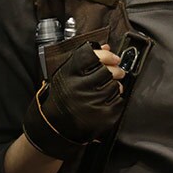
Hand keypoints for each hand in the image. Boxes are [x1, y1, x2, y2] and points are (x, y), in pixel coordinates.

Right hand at [22, 42, 124, 160]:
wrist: (55, 125)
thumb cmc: (62, 96)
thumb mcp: (67, 74)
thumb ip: (86, 58)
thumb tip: (106, 47)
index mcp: (69, 74)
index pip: (93, 56)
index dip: (106, 55)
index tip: (114, 57)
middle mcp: (79, 87)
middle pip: (107, 70)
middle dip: (115, 69)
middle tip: (117, 71)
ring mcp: (90, 102)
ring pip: (114, 86)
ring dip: (115, 84)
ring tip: (110, 86)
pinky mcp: (100, 116)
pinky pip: (117, 101)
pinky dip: (116, 99)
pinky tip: (108, 99)